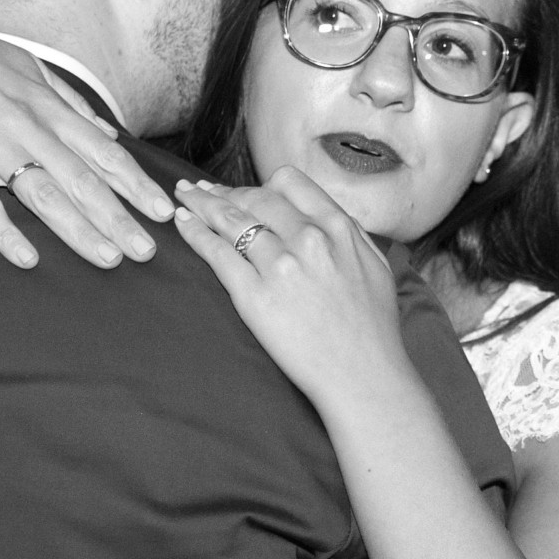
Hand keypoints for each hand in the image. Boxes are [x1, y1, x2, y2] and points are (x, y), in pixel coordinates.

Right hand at [0, 1, 170, 269]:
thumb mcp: (31, 68)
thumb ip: (72, 102)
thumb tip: (109, 131)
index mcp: (50, 108)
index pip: (105, 154)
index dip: (137, 185)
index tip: (165, 211)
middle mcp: (29, 130)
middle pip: (83, 182)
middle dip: (120, 219)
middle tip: (148, 251)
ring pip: (45, 196)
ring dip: (78, 231)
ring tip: (109, 259)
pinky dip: (6, 232)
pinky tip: (27, 259)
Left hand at [172, 168, 410, 406]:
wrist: (363, 374)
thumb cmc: (374, 328)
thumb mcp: (375, 266)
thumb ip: (349, 235)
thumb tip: (328, 218)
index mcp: (338, 228)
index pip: (290, 184)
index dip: (263, 184)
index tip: (247, 192)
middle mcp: (308, 239)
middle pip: (255, 197)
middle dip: (225, 190)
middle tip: (204, 190)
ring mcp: (279, 266)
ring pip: (231, 219)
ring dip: (202, 203)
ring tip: (185, 197)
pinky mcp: (254, 295)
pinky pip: (217, 253)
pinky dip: (195, 233)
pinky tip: (183, 224)